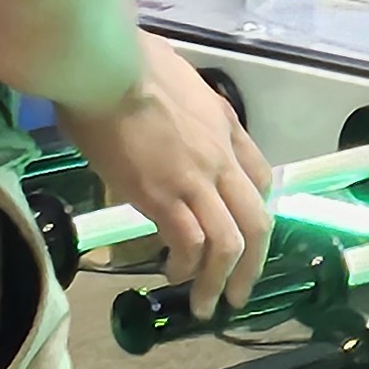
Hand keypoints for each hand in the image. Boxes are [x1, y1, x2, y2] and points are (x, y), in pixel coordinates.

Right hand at [60, 33, 272, 312]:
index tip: (244, 232)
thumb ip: (176, 103)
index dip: (256, 210)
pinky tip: (172, 276)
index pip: (261, 177)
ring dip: (222, 280)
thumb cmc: (125, 62)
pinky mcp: (164, 197)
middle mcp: (222, 156)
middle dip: (254, 263)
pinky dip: (186, 267)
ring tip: (208, 306)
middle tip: (240, 293)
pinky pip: (190, 244)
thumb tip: (152, 107)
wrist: (107, 65)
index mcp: (226, 124)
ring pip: (231, 242)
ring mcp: (196, 179)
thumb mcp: (173, 78)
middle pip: (258, 220)